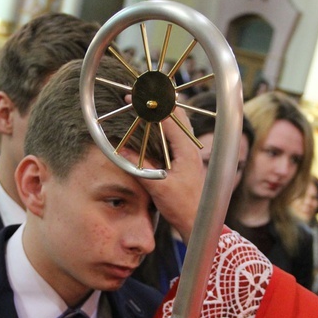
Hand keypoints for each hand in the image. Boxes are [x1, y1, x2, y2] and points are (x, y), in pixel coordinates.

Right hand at [139, 108, 204, 243]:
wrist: (198, 222)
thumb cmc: (182, 207)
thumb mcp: (156, 187)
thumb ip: (138, 167)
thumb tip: (120, 151)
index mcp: (186, 150)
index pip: (168, 117)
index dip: (150, 105)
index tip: (133, 97)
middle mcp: (191, 147)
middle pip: (177, 114)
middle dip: (159, 102)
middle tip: (140, 96)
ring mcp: (191, 153)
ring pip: (179, 123)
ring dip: (163, 113)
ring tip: (145, 105)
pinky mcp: (188, 160)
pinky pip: (177, 135)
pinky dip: (165, 126)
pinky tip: (154, 128)